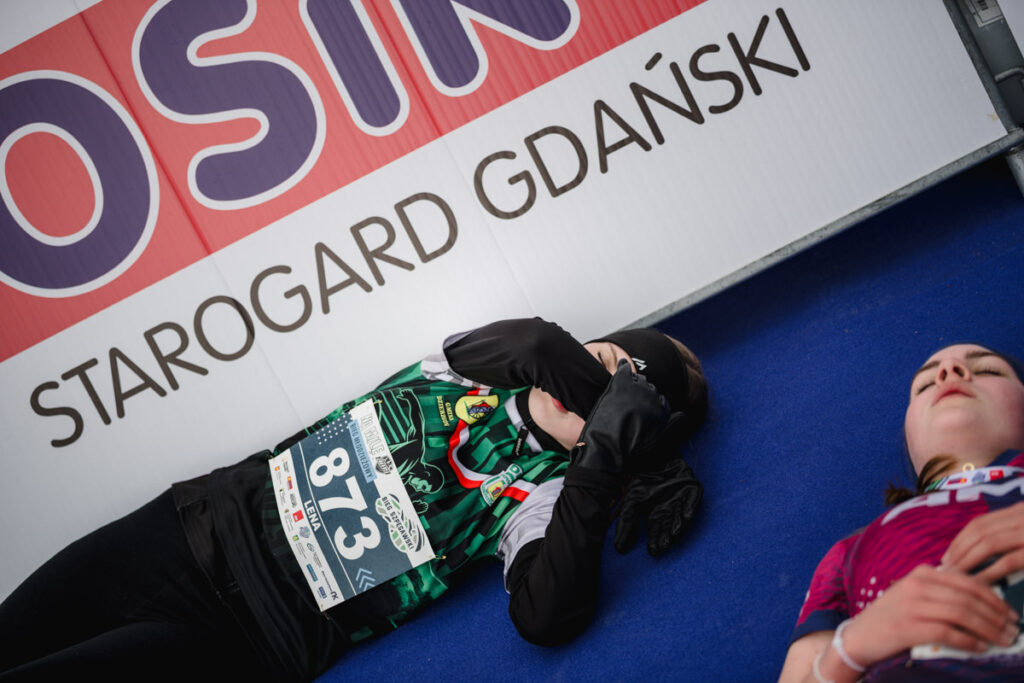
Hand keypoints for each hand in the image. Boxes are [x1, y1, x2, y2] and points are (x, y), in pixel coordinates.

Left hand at [570, 359, 668, 473]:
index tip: (642, 410)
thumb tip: (684, 414)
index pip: (661, 400)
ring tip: (625, 392)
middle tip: (630, 404)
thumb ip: (673, 425)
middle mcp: (653, 397)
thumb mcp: (659, 441)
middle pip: (650, 388)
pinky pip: (624, 370)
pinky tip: (622, 365)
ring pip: (638, 379)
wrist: (608, 449)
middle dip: (642, 394)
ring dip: (633, 384)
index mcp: (663, 410)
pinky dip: (624, 367)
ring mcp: (637, 389)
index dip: (651, 405)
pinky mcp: (620, 385)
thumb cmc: (631, 450)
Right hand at [613, 455, 701, 555]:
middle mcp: (670, 510)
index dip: (655, 541)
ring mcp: (682, 500)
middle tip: (665, 545)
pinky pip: (693, 501)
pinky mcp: (691, 490)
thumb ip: (626, 524)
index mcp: (657, 515)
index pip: (656, 531)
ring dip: (678, 525)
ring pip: (681, 516)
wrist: (651, 457)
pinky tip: (686, 516)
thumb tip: (619, 549)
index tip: (653, 552)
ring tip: (675, 533)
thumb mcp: (631, 503)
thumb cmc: (643, 480)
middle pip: (670, 527)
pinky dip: (689, 508)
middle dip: (667, 537)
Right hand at [839, 565, 1017, 666]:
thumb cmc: (891, 617)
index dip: (993, 597)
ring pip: (962, 613)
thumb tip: (982, 600)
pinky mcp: (909, 627)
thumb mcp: (914, 594)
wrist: (859, 636)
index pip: (967, 581)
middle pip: (968, 598)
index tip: (1009, 613)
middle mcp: (917, 585)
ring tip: (1003, 640)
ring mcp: (912, 605)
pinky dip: (969, 640)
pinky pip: (948, 632)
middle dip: (996, 615)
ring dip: (988, 629)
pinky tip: (980, 647)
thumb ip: (941, 591)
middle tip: (1012, 630)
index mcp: (922, 573)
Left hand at [942, 502, 1023, 583]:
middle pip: (980, 531)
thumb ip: (1007, 535)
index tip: (947, 556)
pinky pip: (1008, 562)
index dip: (960, 539)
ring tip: (955, 575)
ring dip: (967, 561)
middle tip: (946, 568)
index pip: (980, 523)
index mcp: (1018, 511)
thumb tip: (973, 552)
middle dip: (959, 550)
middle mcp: (1023, 516)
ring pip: (989, 544)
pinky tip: (977, 584)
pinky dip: (989, 573)